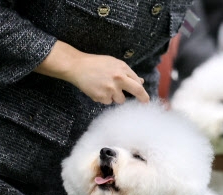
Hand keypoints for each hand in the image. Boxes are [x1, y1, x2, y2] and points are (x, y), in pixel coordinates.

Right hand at [35, 41, 149, 104]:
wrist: (77, 66)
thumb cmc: (96, 64)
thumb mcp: (113, 63)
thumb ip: (127, 72)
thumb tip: (140, 81)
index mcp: (122, 69)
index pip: (137, 82)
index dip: (142, 91)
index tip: (146, 98)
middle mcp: (119, 78)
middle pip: (136, 91)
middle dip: (142, 98)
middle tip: (145, 102)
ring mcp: (111, 89)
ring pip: (120, 100)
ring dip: (116, 97)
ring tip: (105, 88)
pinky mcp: (102, 97)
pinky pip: (108, 102)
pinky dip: (104, 98)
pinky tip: (98, 90)